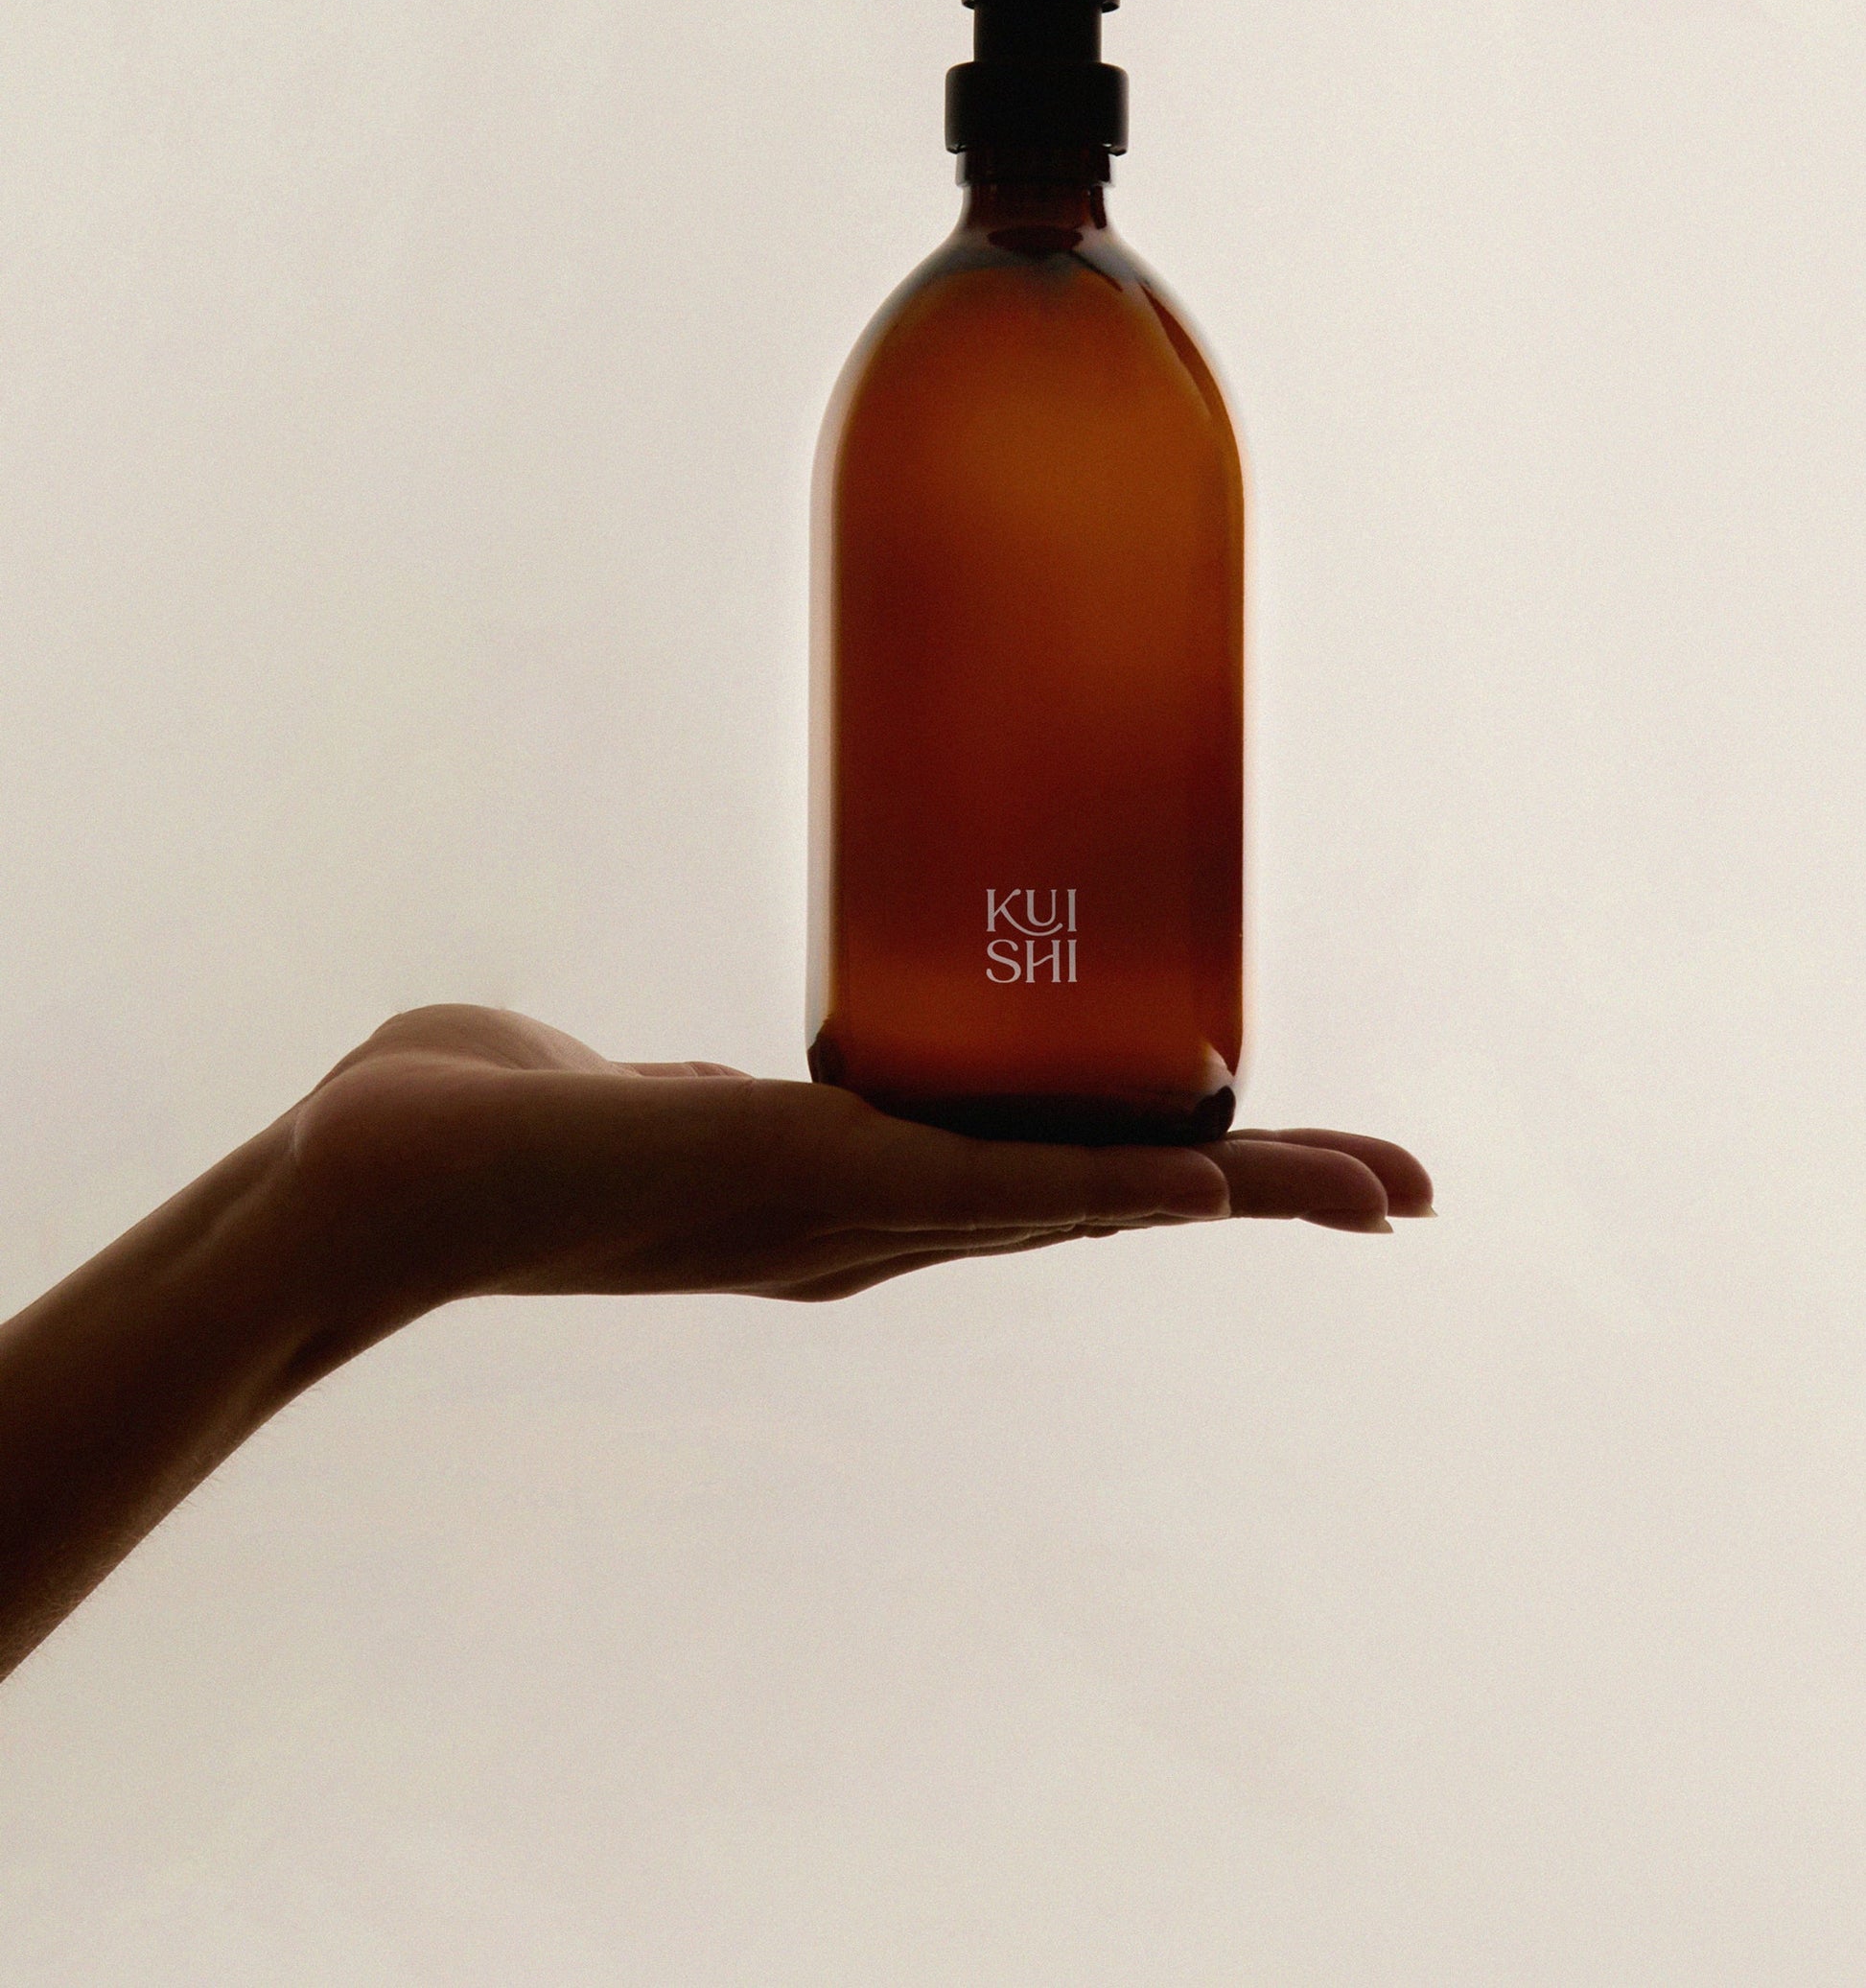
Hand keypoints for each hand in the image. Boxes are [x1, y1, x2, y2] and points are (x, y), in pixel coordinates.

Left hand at [292, 1005, 1432, 1312]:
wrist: (375, 1185)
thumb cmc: (475, 1128)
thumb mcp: (628, 1101)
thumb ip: (669, 1091)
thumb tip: (657, 1068)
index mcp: (849, 1191)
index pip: (1050, 1177)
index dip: (1174, 1170)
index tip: (1279, 1161)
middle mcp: (870, 1218)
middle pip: (1106, 1199)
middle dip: (1262, 1191)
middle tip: (1404, 1190)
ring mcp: (847, 1207)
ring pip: (1080, 1197)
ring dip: (1230, 1189)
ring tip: (1364, 1186)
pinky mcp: (808, 1174)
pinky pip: (992, 1185)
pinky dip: (1113, 1186)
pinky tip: (1207, 1182)